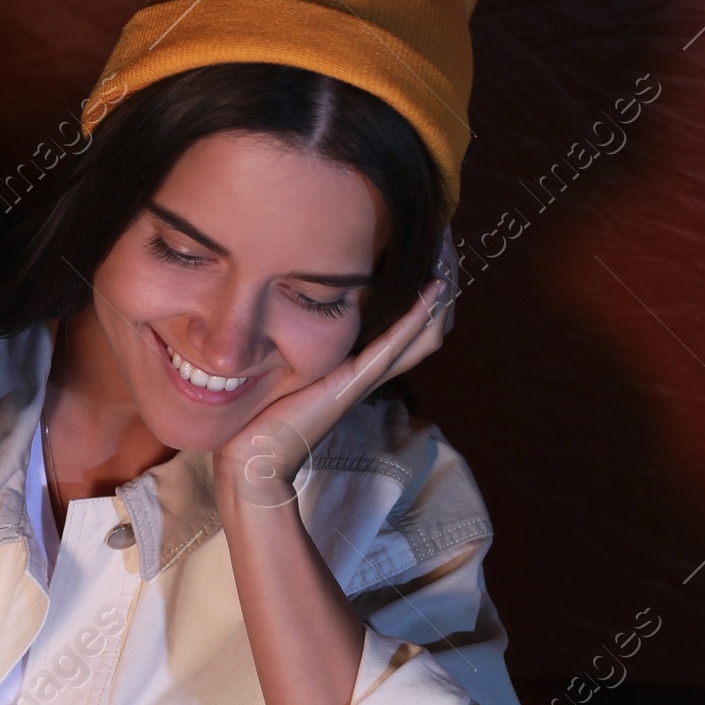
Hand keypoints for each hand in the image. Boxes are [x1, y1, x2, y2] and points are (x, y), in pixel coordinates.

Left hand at [215, 229, 457, 520]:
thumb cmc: (261, 418)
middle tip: (450, 245)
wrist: (254, 459)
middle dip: (443, 287)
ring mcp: (364, 378)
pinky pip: (392, 346)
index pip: (411, 329)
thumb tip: (279, 313)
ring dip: (438, 294)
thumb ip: (294, 347)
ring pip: (421, 335)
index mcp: (358, 368)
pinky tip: (432, 290)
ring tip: (449, 254)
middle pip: (428, 329)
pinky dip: (415, 318)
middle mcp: (369, 372)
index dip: (428, 294)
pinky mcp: (351, 383)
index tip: (432, 251)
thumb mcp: (286, 370)